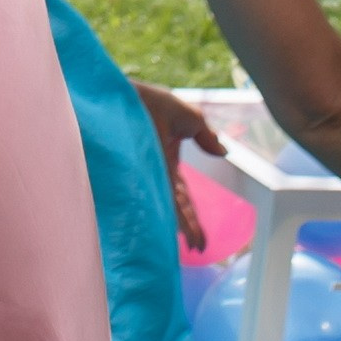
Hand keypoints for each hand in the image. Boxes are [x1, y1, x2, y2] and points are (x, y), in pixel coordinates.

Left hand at [133, 81, 221, 247]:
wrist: (117, 90)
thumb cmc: (147, 100)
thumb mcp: (184, 115)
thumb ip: (204, 134)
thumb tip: (224, 152)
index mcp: (166, 164)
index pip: (182, 198)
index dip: (191, 219)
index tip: (200, 241)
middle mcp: (153, 173)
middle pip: (174, 207)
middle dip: (187, 228)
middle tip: (197, 250)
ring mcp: (142, 172)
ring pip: (162, 205)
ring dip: (175, 225)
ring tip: (186, 246)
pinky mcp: (131, 169)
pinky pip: (147, 193)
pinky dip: (156, 211)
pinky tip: (160, 229)